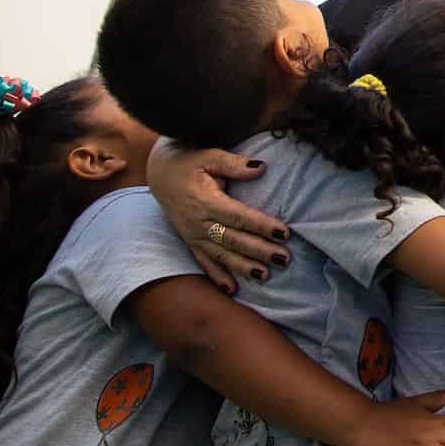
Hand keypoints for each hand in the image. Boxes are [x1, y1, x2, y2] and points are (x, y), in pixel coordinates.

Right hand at [147, 138, 290, 292]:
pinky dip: (217, 277)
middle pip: (233, 240)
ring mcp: (192, 235)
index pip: (238, 216)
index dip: (261, 225)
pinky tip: (232, 289)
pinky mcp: (189, 242)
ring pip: (221, 255)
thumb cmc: (189, 162)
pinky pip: (204, 262)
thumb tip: (261, 167)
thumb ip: (234, 163)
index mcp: (205, 200)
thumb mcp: (210, 156)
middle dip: (259, 250)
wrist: (160, 174)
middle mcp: (198, 222)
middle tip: (284, 258)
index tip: (284, 232)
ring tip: (266, 276)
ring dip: (243, 267)